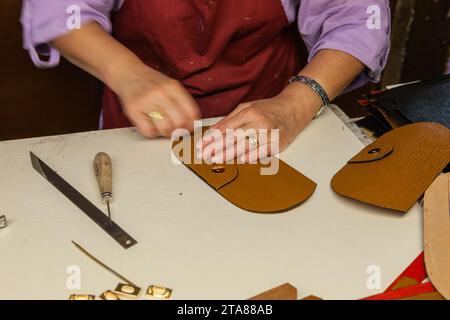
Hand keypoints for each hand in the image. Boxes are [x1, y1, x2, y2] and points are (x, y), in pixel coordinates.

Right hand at [114, 63, 200, 137]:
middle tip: (177, 131)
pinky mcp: (133, 110)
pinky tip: (152, 126)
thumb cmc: (152, 83)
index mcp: (173, 87)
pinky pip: (148, 131)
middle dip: (180, 131)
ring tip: (163, 128)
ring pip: (165, 128)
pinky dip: (153, 133)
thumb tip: (192, 125)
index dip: (192, 125)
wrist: (127, 72)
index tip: (189, 129)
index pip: (191, 112)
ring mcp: (146, 101)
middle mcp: (161, 93)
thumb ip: (182, 102)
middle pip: (179, 122)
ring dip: (166, 133)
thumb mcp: (170, 86)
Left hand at [197, 83, 321, 162]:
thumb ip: (230, 119)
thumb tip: (213, 131)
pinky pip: (262, 152)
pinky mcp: (278, 143)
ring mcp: (269, 133)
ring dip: (229, 154)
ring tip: (216, 159)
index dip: (212, 137)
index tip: (201, 145)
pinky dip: (250, 156)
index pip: (226, 127)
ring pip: (246, 145)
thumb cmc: (269, 108)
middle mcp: (259, 122)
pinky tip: (240, 160)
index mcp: (249, 112)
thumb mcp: (248, 107)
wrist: (294, 108)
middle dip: (216, 146)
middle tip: (204, 154)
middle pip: (233, 137)